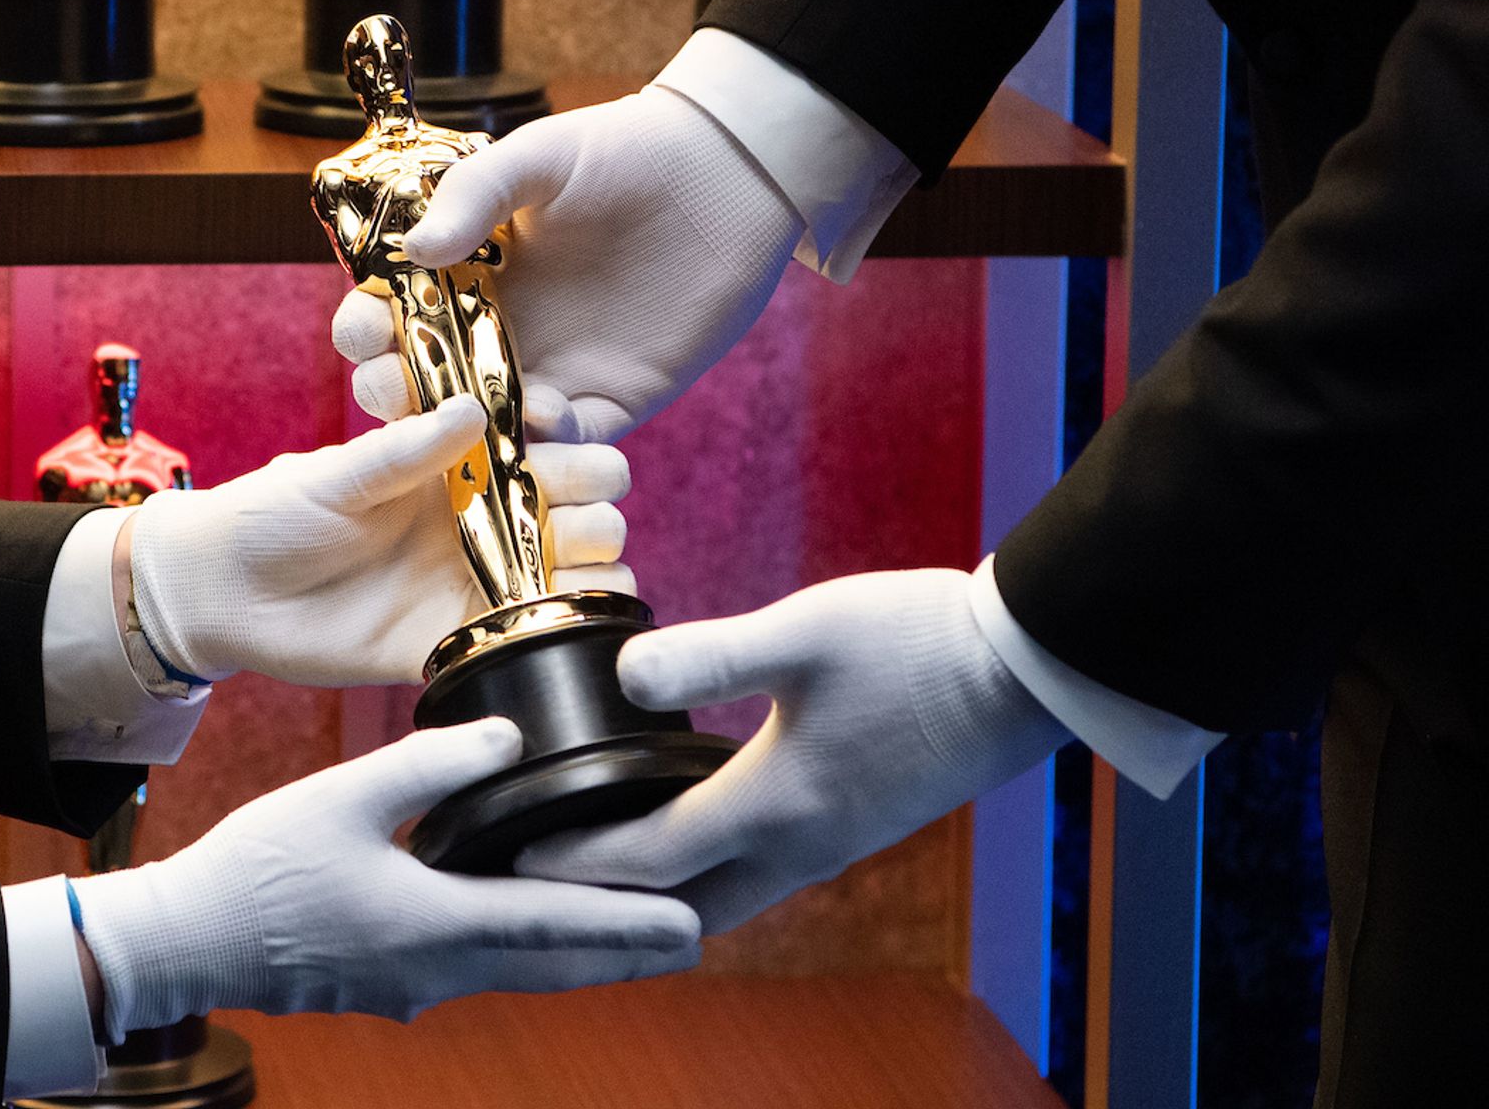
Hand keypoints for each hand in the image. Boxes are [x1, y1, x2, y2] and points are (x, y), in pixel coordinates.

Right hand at [73, 719, 703, 1038]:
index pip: (553, 926)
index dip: (627, 926)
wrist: (185, 941)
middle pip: (552, 964)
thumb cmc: (255, 868)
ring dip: (576, 954)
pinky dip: (522, 951)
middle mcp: (435, 970)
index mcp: (432, 923)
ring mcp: (411, 987)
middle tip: (690, 938)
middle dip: (623, 952)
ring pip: (518, 972)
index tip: (690, 926)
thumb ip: (431, 766)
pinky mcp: (388, 985)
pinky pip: (477, 969)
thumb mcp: (343, 795)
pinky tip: (530, 925)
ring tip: (632, 935)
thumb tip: (511, 737)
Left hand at [126, 396, 634, 685]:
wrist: (225, 594)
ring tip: (585, 573)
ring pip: (571, 575)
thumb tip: (474, 412)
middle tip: (574, 521)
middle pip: (577, 511)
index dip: (567, 440)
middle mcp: (482, 522)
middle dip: (593, 511)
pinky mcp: (459, 641)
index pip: (542, 447)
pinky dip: (562, 631)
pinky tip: (567, 623)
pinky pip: (528, 639)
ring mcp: (476, 582)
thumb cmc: (273, 514)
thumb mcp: (335, 475)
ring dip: (595, 571)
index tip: (559, 435)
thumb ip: (402, 450)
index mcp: (459, 466)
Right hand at [330, 87, 802, 443]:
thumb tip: (413, 250)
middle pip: (423, 386)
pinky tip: (548, 418)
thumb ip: (473, 195)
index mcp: (463, 278)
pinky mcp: (610, 401)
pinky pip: (570, 443)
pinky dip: (552, 445)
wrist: (724, 177)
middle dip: (400, 396)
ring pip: (488, 430)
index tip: (364, 332)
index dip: (366, 332)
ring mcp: (550, 373)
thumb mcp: (539, 157)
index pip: (391, 318)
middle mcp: (496, 334)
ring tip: (466, 426)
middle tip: (402, 390)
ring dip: (470, 437)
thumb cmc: (623, 151)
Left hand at [515, 570, 1069, 933]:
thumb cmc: (918, 642)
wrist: (1027, 669)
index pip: (649, 857)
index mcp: (775, 804)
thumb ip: (710, 653)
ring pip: (730, 900)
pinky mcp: (859, 828)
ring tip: (606, 880)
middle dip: (613, 911)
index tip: (516, 851)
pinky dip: (712, 878)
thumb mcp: (805, 632)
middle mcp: (802, 845)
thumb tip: (622, 675)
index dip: (576, 858)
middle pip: (685, 909)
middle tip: (549, 896)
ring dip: (665, 900)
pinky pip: (764, 877)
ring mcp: (836, 844)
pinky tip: (694, 837)